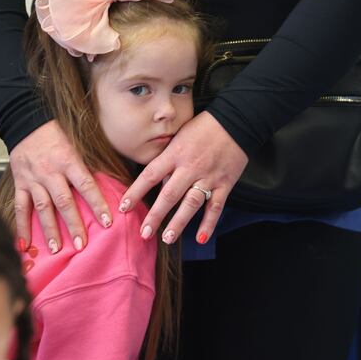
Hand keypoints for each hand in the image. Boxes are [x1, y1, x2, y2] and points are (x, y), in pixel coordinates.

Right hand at [9, 120, 111, 253]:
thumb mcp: (76, 145)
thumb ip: (87, 167)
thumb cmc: (56, 134)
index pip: (86, 185)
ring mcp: (33, 179)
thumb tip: (110, 186)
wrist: (25, 122)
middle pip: (63, 201)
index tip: (108, 222)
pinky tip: (23, 244)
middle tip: (82, 245)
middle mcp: (50, 172)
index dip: (97, 204)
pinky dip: (21, 227)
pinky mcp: (20, 183)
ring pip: (42, 207)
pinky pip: (20, 207)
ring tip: (56, 249)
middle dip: (73, 224)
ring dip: (49, 230)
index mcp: (68, 160)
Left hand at [121, 112, 247, 244]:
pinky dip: (209, 223)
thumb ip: (167, 160)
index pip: (150, 175)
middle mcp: (190, 167)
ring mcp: (208, 176)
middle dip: (155, 215)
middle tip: (144, 233)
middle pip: (169, 194)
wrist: (237, 120)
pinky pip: (215, 207)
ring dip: (179, 222)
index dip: (135, 192)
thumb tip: (156, 183)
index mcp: (175, 154)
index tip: (123, 207)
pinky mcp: (225, 183)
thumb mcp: (179, 137)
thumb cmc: (203, 127)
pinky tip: (200, 238)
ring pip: (191, 203)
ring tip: (167, 238)